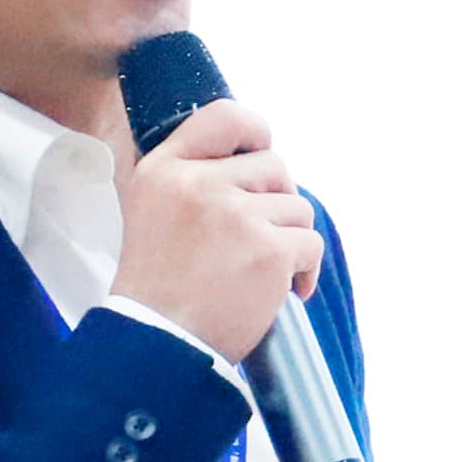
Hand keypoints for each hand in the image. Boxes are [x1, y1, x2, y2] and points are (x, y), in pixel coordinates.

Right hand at [111, 98, 322, 364]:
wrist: (157, 344)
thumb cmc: (156, 290)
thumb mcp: (149, 211)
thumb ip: (190, 178)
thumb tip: (249, 161)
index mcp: (164, 170)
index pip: (224, 116)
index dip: (255, 132)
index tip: (261, 154)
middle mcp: (199, 184)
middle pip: (274, 166)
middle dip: (277, 201)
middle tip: (259, 237)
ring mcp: (236, 216)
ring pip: (297, 207)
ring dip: (290, 240)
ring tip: (262, 271)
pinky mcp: (268, 251)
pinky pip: (311, 244)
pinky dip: (305, 270)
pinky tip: (283, 292)